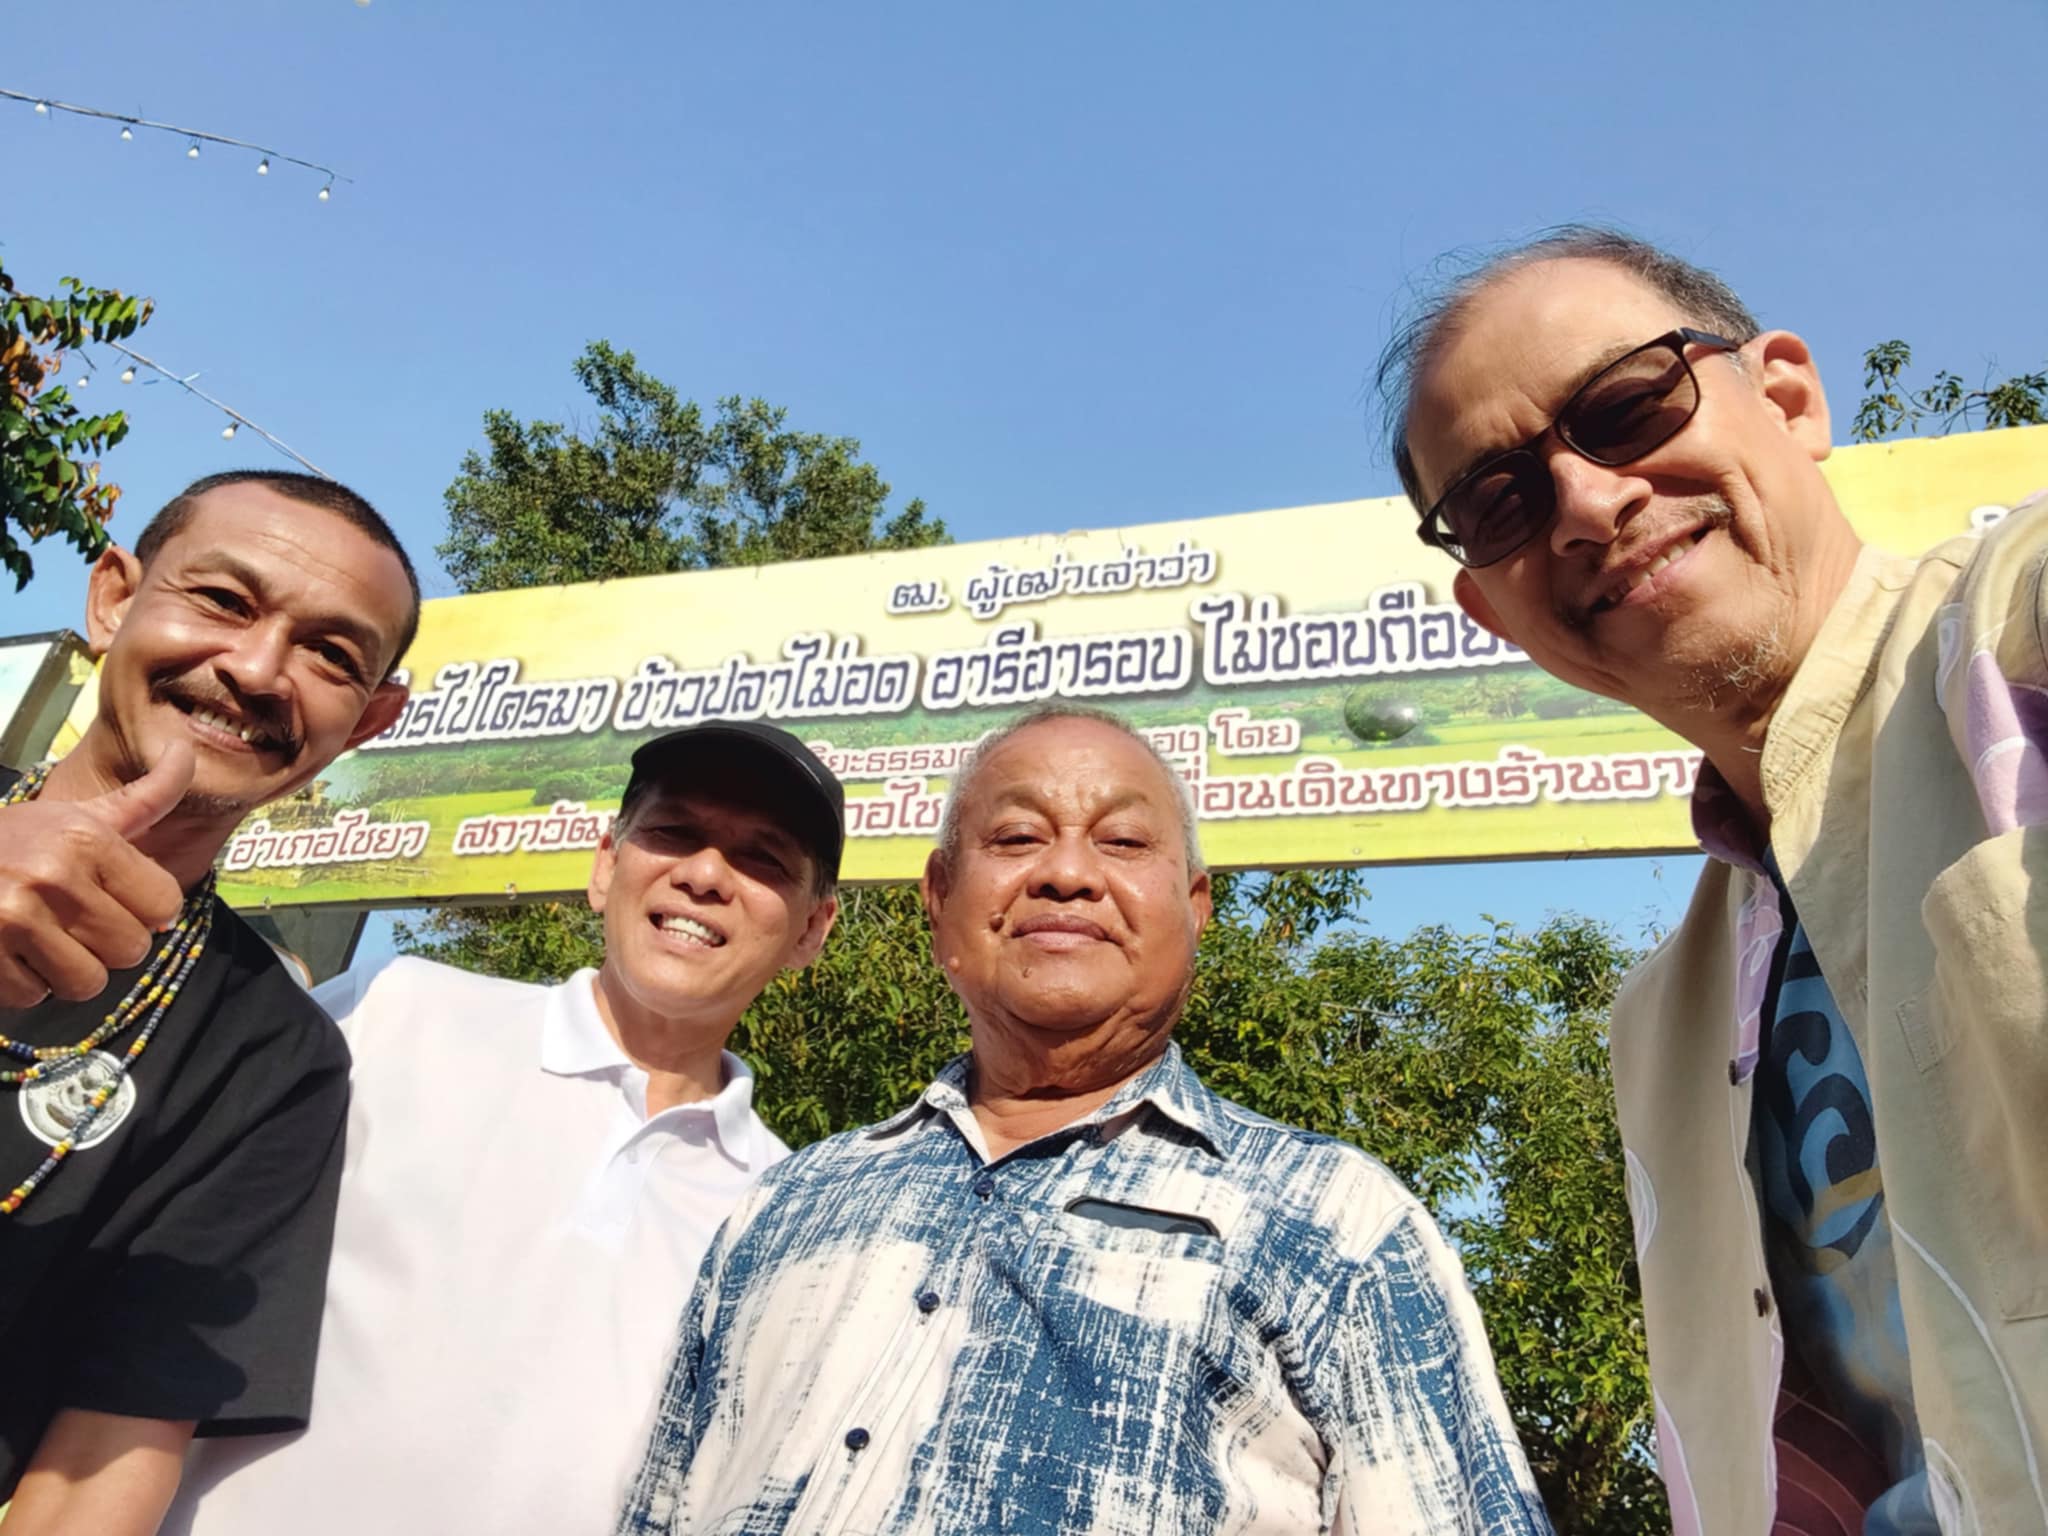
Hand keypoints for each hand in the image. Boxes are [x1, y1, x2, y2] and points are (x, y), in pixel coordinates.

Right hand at [0, 743, 194, 1008]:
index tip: (121, 899)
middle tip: (78, 921)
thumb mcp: (82, 814)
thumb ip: (146, 797)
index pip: (164, 905)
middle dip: (109, 942)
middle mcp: (52, 876)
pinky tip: (12, 951)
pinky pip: (34, 996)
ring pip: (87, 982)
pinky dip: (26, 983)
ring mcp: (12, 918)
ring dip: (70, 969)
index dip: (148, 909)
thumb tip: (187, 750)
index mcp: (86, 839)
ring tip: (47, 939)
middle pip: (130, 950)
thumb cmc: (18, 839)